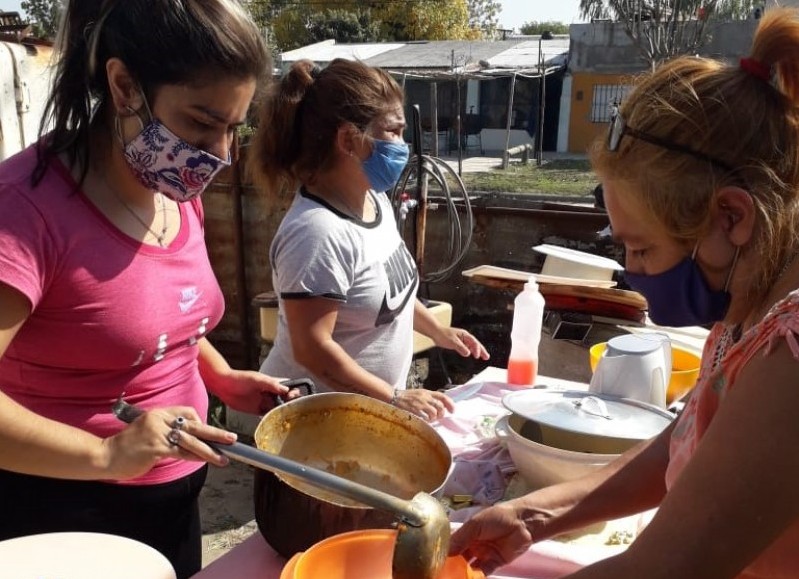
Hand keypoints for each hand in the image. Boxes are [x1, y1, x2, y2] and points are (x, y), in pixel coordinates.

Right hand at [103, 406, 236, 479]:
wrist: (105, 456)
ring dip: (209, 450)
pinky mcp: (155, 447)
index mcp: (158, 413)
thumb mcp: (148, 432)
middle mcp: (159, 419)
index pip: (186, 412)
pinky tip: (204, 461)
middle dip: (215, 433)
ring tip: (223, 457)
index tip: (209, 433)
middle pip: (194, 425)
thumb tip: (189, 440)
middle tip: (232, 439)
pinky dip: (194, 456)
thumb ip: (166, 432)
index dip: (200, 422)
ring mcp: (157, 433)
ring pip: (190, 441)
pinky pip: (180, 452)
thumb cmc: (128, 447)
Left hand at [210, 369, 294, 413]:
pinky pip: (267, 416)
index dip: (293, 393)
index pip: (289, 388)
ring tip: (284, 418)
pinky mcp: (257, 410)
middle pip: (285, 400)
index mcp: (273, 383)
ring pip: (277, 409)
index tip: (293, 397)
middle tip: (289, 410)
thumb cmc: (240, 378)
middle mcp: (270, 393)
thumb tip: (286, 389)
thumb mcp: (257, 380)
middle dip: (289, 405)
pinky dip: (271, 419)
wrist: (224, 386)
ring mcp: (264, 402)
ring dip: (281, 413)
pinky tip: (274, 422)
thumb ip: (271, 384)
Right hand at [393, 388, 454, 420]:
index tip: (453, 411)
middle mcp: (425, 396)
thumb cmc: (406, 397)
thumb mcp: (419, 393)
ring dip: (434, 418)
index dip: (450, 404)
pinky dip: (427, 421)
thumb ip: (428, 398)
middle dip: (441, 413)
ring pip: (434, 412)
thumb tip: (439, 406)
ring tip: (430, 419)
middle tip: (438, 417)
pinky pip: (425, 417)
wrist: (393, 396)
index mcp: (426, 392)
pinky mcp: (414, 409)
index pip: (442, 396)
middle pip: (440, 406)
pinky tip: (424, 421)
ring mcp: (420, 403)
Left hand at [434, 327, 489, 359]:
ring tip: (482, 357)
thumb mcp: (452, 342)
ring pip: (472, 346)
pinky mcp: (458, 342)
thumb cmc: (442, 334)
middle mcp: (464, 337)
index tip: (477, 356)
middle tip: (486, 357)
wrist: (435, 332)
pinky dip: (470, 351)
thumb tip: (468, 353)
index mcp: (465, 335)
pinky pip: (466, 347)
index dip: (477, 349)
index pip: (474, 342)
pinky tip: (471, 354)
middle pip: (475, 344)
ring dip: (477, 351)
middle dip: (481, 350)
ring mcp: (461, 339)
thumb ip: (460, 348)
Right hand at [448, 502, 534, 575]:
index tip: (435, 560)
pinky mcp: (494, 563)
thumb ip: (461, 538)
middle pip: (459, 557)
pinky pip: (482, 572)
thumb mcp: (475, 524)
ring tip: (453, 577)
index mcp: (467, 532)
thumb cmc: (497, 517)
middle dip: (452, 565)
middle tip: (443, 572)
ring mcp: (483, 554)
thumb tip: (446, 552)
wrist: (522, 523)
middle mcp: (473, 544)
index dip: (445, 552)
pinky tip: (469, 578)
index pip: (452, 544)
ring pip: (469, 566)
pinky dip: (475, 576)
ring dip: (463, 572)